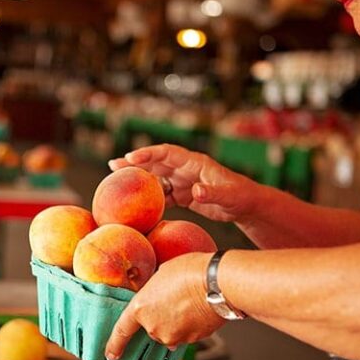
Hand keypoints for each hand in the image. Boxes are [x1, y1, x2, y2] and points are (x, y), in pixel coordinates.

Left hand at [104, 252, 225, 359]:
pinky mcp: (192, 340)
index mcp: (141, 309)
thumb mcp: (161, 274)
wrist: (218, 283)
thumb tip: (158, 298)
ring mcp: (174, 336)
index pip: (122, 330)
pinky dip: (190, 325)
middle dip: (160, 317)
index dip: (115, 344)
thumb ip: (153, 291)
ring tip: (188, 301)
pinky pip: (187, 334)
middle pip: (152, 328)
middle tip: (174, 299)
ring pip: (171, 333)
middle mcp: (154, 327)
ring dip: (176, 322)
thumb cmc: (190, 271)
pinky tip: (198, 309)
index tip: (110, 355)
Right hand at [108, 144, 258, 222]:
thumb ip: (212, 193)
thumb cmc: (241, 197)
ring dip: (138, 179)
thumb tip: (195, 192)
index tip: (131, 158)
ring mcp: (182, 181)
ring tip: (117, 181)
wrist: (246, 206)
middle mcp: (185, 169)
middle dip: (135, 163)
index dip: (148, 154)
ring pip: (156, 178)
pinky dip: (149, 198)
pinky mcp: (183, 195)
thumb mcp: (229, 196)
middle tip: (113, 165)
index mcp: (194, 163)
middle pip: (156, 163)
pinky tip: (135, 204)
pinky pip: (162, 195)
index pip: (167, 153)